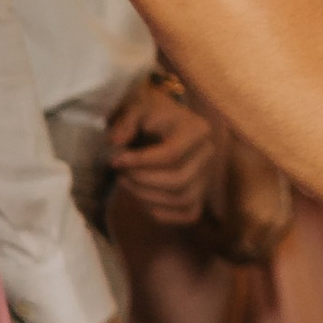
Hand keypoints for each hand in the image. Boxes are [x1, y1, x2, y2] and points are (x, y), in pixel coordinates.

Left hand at [106, 74, 217, 228]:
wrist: (162, 122)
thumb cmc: (149, 114)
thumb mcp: (136, 108)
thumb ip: (125, 122)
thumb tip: (115, 142)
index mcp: (197, 130)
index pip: (172, 154)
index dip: (140, 161)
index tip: (114, 160)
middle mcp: (208, 154)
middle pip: (178, 180)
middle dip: (143, 181)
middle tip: (120, 174)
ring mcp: (207, 176)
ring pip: (182, 199)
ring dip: (148, 197)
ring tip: (127, 183)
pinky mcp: (200, 195)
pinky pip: (187, 213)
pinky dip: (162, 212)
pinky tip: (141, 197)